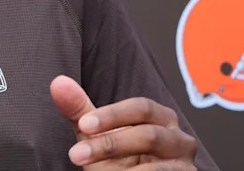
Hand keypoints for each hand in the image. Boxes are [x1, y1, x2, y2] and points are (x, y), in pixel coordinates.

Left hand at [50, 75, 196, 169]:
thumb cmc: (117, 158)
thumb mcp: (96, 134)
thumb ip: (80, 110)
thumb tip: (58, 82)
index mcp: (160, 117)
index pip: (140, 107)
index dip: (112, 115)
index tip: (83, 125)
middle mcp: (179, 139)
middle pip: (149, 135)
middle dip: (110, 145)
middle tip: (77, 155)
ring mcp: (186, 166)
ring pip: (157, 166)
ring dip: (122, 170)